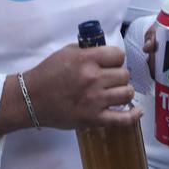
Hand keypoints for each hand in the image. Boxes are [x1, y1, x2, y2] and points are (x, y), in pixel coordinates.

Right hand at [23, 44, 140, 129]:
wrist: (31, 99)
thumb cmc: (48, 74)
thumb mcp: (67, 52)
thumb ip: (89, 50)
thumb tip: (107, 52)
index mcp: (86, 59)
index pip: (118, 55)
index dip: (116, 58)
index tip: (111, 63)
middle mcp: (92, 78)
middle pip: (124, 74)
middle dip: (118, 75)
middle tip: (109, 79)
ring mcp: (94, 100)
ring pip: (126, 93)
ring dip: (123, 91)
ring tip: (116, 92)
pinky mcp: (93, 119)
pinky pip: (122, 119)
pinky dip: (133, 116)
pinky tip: (137, 111)